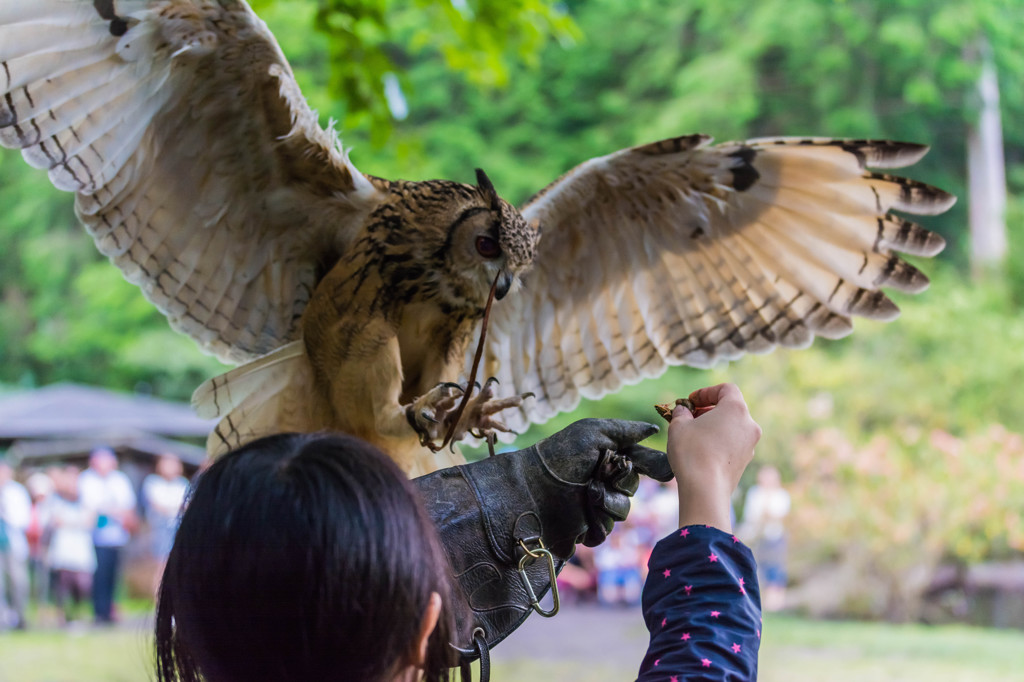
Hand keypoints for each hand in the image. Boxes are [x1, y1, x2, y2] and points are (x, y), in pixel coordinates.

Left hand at [412, 418, 669, 659]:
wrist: (530, 486)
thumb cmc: (559, 454)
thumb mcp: (592, 432)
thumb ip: (625, 431)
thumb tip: (655, 429)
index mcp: (605, 458)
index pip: (640, 462)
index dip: (653, 467)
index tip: (664, 472)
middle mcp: (601, 482)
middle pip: (633, 488)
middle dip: (623, 482)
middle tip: (604, 474)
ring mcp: (592, 507)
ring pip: (622, 512)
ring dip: (610, 503)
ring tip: (591, 494)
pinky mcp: (580, 529)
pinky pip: (603, 532)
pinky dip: (596, 522)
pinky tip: (583, 513)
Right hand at [667, 383, 760, 530]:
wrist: (705, 489)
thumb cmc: (692, 452)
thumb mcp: (678, 425)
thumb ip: (681, 412)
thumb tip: (683, 410)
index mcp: (736, 409)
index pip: (726, 389)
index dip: (706, 392)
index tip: (690, 401)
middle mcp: (749, 424)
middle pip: (730, 408)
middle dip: (709, 410)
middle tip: (689, 417)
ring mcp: (750, 445)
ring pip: (732, 427)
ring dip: (714, 426)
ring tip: (693, 434)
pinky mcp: (745, 461)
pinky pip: (733, 443)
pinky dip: (719, 441)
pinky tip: (701, 450)